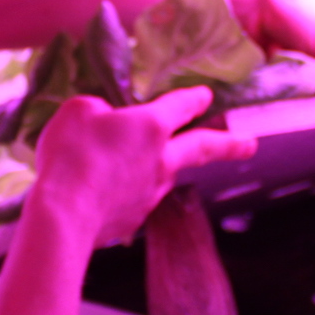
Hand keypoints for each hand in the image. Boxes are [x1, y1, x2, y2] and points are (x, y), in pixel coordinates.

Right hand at [28, 88, 255, 246]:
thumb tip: (104, 118)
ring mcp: (151, 193)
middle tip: (251, 144)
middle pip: (202, 148)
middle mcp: (161, 160)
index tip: (206, 95)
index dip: (193, 98)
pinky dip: (126, 192)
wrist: (64, 214)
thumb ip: (98, 110)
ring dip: (160, 168)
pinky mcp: (134, 218)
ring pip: (165, 174)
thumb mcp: (78, 112)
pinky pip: (135, 198)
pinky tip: (103, 192)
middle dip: (230, 144)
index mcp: (151, 126)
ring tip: (135, 164)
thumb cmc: (70, 154)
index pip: (180, 105)